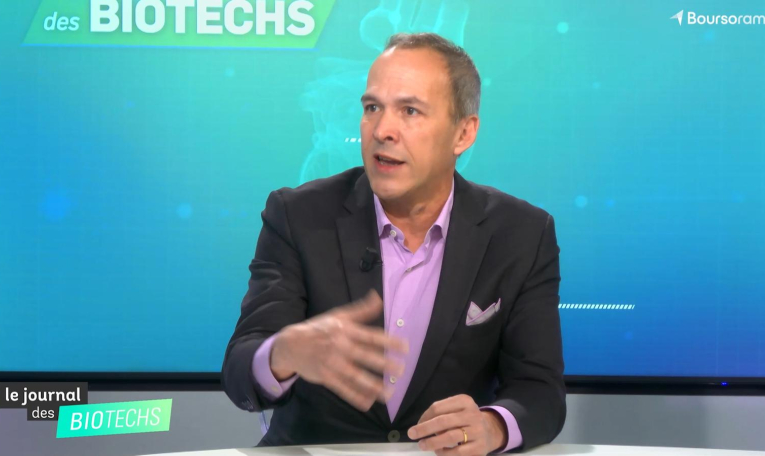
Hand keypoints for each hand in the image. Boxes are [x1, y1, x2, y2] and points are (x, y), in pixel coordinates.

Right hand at [269, 289, 408, 410]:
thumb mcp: (339, 315)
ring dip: (373, 386)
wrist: (290, 344)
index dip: (389, 342)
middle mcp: (340, 347)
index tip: (405, 348)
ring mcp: (332, 364)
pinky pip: (343, 389)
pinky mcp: (325, 377)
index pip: (371, 336)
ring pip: (355, 376)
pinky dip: (355, 397)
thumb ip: (361, 310)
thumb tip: (378, 297)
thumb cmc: (318, 328)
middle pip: (365, 356)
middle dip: (384, 364)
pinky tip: (368, 403)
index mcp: (346, 330)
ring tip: (389, 393)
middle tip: (401, 371)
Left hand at [408, 395, 507, 455]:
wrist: (490, 431)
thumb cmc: (466, 420)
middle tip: (412, 434)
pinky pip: (457, 452)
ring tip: (422, 445)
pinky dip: (445, 453)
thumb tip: (421, 426)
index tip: (417, 424)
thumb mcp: (457, 409)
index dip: (424, 417)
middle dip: (424, 429)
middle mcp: (472, 414)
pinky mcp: (479, 448)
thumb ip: (441, 414)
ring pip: (450, 437)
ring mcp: (477, 431)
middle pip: (443, 421)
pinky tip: (439, 451)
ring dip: (432, 442)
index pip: (438, 407)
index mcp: (464, 401)